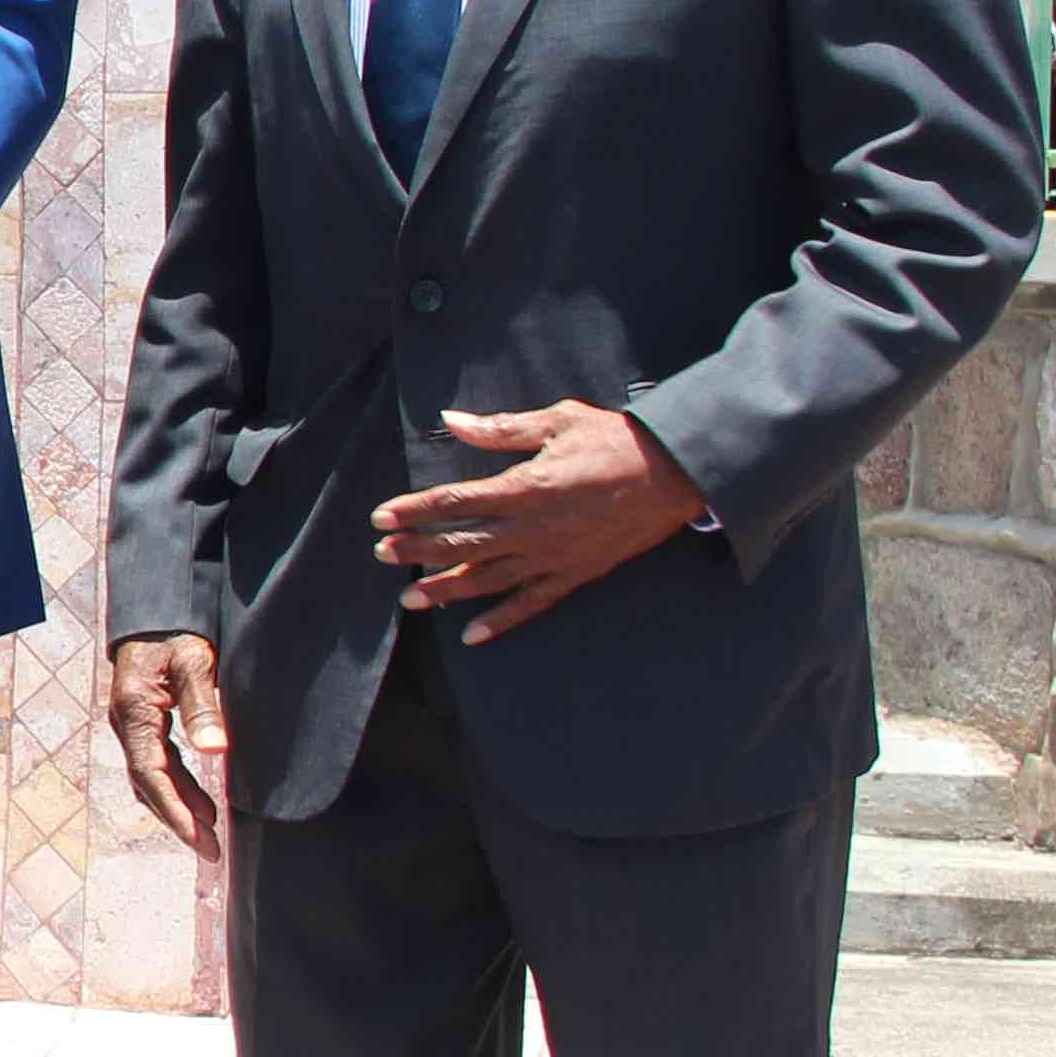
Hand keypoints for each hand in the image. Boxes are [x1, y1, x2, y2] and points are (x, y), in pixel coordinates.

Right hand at [107, 632, 230, 858]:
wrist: (156, 609)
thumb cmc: (175, 631)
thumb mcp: (194, 662)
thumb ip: (203, 705)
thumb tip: (216, 749)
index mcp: (135, 712)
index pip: (150, 774)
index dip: (175, 811)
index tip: (200, 838)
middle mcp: (127, 723)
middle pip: (148, 784)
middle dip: (179, 820)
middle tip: (210, 851)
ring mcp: (132, 724)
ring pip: (153, 778)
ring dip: (180, 806)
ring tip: (211, 833)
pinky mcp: (144, 722)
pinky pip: (158, 764)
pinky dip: (179, 786)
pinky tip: (201, 801)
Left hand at [371, 404, 707, 644]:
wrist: (675, 473)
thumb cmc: (615, 440)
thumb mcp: (556, 422)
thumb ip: (500, 429)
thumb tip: (449, 420)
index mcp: (524, 487)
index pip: (454, 502)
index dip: (413, 511)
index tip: (380, 518)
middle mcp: (533, 528)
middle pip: (462, 545)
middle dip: (417, 550)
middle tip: (382, 554)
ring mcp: (554, 556)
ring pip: (488, 581)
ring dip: (446, 590)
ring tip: (410, 599)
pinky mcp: (575, 574)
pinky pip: (531, 604)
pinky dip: (501, 621)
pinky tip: (471, 636)